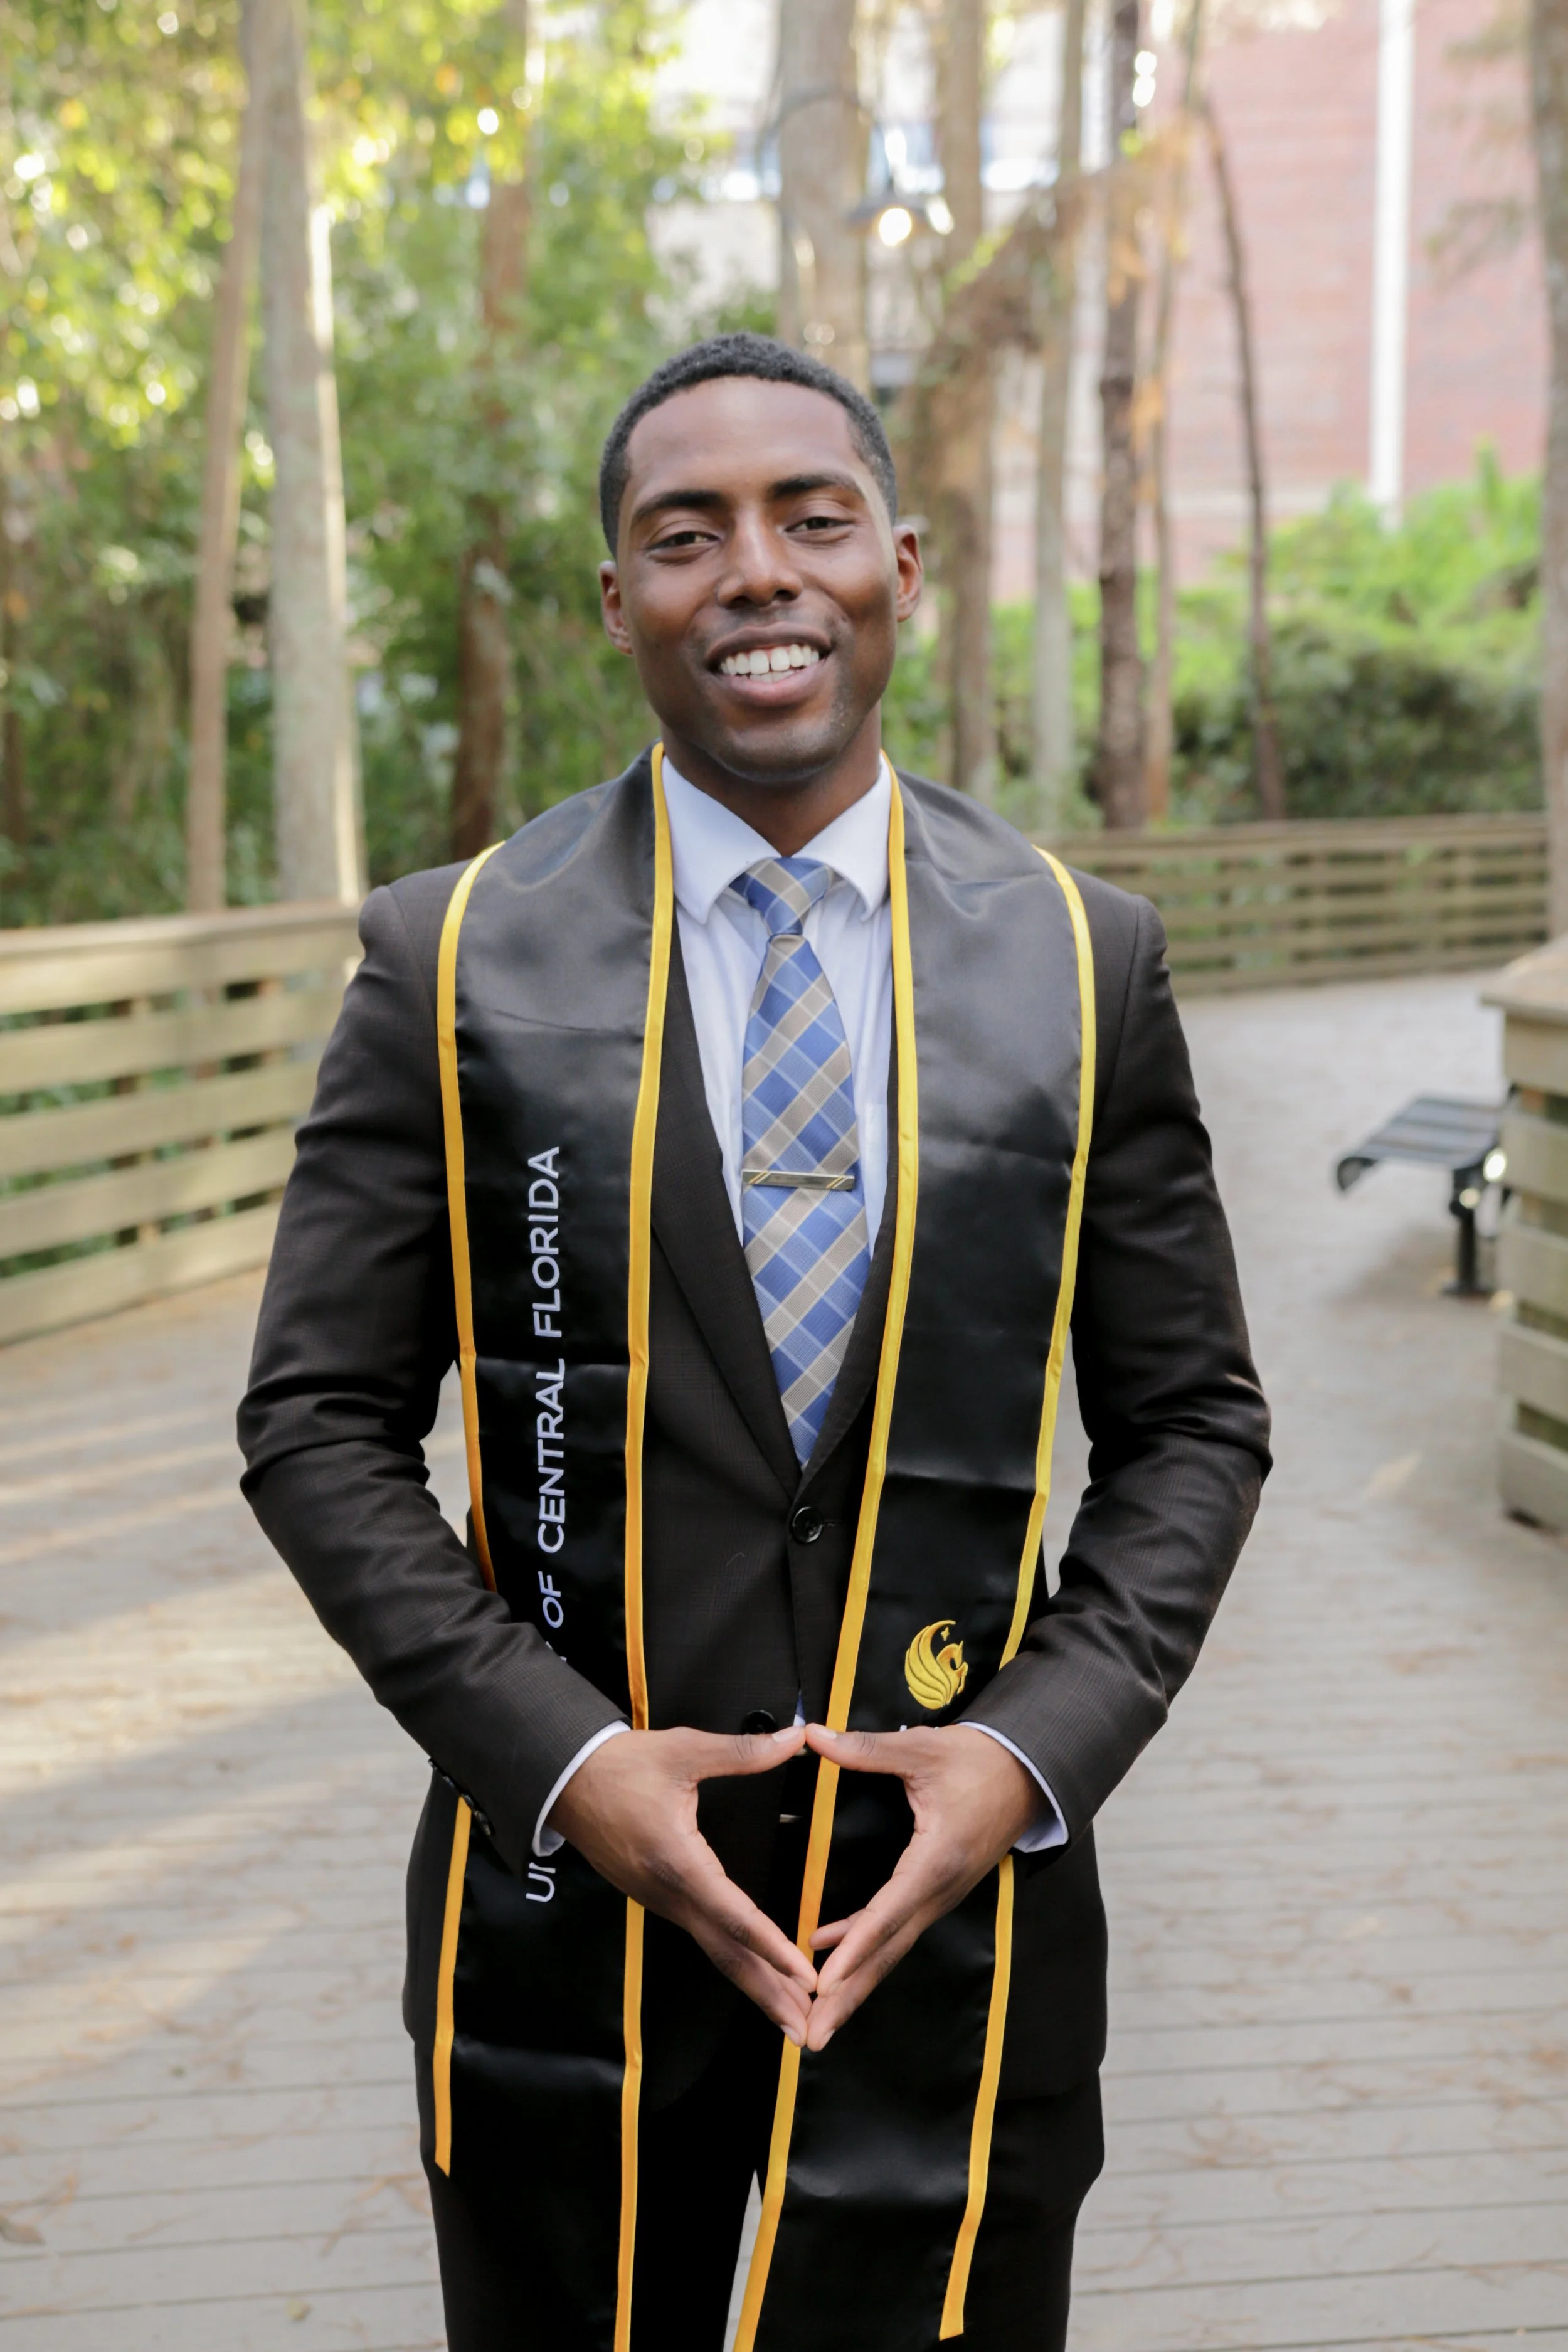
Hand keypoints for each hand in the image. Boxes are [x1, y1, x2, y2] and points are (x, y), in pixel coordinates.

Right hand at [548, 1723, 817, 2042]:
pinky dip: (734, 1960)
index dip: (773, 1948)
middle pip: (726, 1954)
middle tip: (806, 2031)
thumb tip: (795, 1739)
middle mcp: (670, 1894)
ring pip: (715, 1950)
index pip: (735, 1916)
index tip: (806, 1978)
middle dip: (768, 1993)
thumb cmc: (622, 1765)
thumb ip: (742, 1752)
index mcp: (679, 1863)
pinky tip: (755, 1969)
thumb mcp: (683, 1750)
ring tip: (791, 2014)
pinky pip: (702, 1936)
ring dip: (754, 1983)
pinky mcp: (657, 1898)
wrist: (564, 1779)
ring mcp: (661, 1901)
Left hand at [801, 1723, 1040, 2051]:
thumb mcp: (921, 1749)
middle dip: (847, 1997)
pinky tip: (827, 1955)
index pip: (886, 1914)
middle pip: (886, 1952)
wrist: (1027, 1771)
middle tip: (811, 2035)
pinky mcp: (936, 1892)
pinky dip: (863, 1950)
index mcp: (936, 1861)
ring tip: (817, 2020)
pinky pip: (895, 1931)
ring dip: (853, 1986)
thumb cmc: (978, 1760)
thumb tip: (813, 1736)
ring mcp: (939, 1896)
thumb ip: (865, 1749)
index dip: (852, 1949)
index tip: (822, 1982)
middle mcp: (938, 1891)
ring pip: (890, 1949)